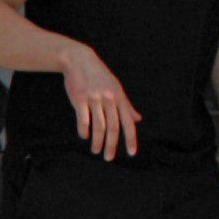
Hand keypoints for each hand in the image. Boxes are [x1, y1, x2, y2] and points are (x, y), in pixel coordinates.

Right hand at [61, 45, 140, 159]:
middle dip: (112, 145)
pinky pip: (83, 119)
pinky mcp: (80, 98)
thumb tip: (138, 119)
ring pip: (98, 126)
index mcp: (119, 98)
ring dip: (97, 141)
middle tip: (108, 157)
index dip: (131, 139)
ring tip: (95, 150)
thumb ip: (127, 105)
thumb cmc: (98, 76)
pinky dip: (84, 130)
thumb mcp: (116, 88)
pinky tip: (84, 136)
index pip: (128, 122)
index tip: (132, 153)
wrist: (80, 60)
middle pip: (113, 127)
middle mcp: (109, 99)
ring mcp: (94, 99)